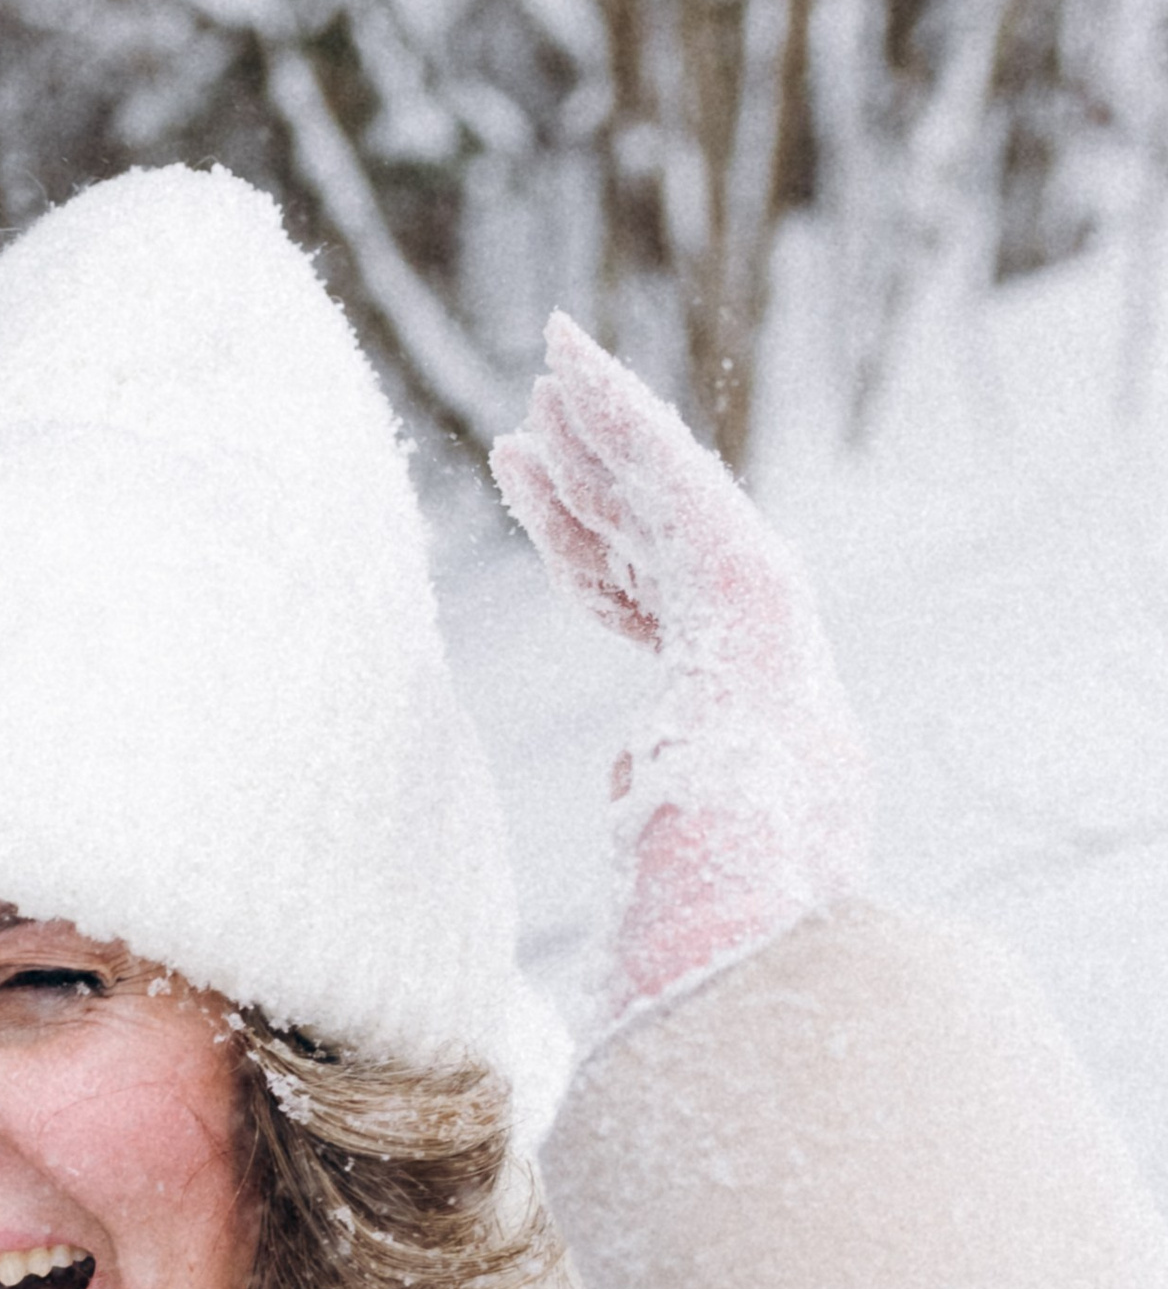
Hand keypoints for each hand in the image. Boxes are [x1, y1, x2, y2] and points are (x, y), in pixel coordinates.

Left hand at [490, 313, 870, 1026]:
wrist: (759, 913)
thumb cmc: (698, 922)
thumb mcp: (653, 856)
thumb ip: (649, 810)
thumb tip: (636, 808)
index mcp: (721, 711)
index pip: (641, 609)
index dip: (587, 551)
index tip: (534, 502)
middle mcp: (747, 650)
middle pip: (649, 543)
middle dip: (591, 477)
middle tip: (528, 423)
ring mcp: (758, 613)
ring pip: (663, 496)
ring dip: (605, 426)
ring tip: (546, 368)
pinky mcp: (751, 579)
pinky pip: (672, 479)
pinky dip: (622, 417)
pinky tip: (572, 366)